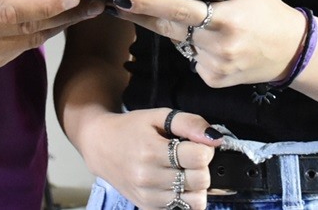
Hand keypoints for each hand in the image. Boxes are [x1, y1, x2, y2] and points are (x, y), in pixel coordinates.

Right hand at [0, 0, 102, 70]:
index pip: (8, 8)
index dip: (44, 4)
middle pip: (24, 27)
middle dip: (62, 15)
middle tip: (91, 3)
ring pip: (27, 41)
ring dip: (57, 26)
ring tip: (82, 10)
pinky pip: (21, 49)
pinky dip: (41, 34)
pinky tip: (55, 21)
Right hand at [76, 107, 217, 209]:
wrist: (101, 147)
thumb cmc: (131, 129)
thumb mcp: (158, 116)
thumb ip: (189, 123)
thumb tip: (215, 138)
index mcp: (151, 150)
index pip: (198, 157)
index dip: (204, 148)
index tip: (196, 144)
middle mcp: (148, 177)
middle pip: (200, 180)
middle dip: (202, 167)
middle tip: (190, 157)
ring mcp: (147, 196)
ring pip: (195, 201)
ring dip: (196, 185)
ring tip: (184, 171)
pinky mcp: (147, 208)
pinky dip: (185, 198)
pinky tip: (176, 184)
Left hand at [112, 0, 304, 88]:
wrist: (291, 51)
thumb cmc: (266, 11)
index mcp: (226, 19)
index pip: (178, 9)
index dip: (148, 4)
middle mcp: (218, 46)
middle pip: (169, 27)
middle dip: (143, 15)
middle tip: (122, 3)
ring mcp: (214, 67)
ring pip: (180, 41)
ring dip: (179, 29)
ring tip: (203, 19)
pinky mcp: (212, 80)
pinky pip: (191, 58)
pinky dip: (195, 46)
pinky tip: (215, 41)